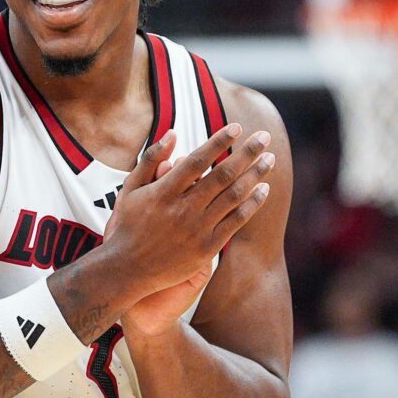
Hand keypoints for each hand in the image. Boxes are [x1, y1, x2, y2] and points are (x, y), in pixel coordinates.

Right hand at [101, 123, 274, 309]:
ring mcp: (196, 230)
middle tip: (264, 137)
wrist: (127, 271)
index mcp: (163, 192)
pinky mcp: (207, 248)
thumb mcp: (130, 189)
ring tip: (270, 158)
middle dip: (246, 153)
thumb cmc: (127, 226)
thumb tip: (173, 133)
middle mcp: (183, 209)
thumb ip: (150, 159)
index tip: (236, 127)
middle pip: (222, 175)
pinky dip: (252, 204)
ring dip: (255, 175)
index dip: (218, 142)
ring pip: (233, 196)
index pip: (197, 160)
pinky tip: (264, 189)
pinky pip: (236, 222)